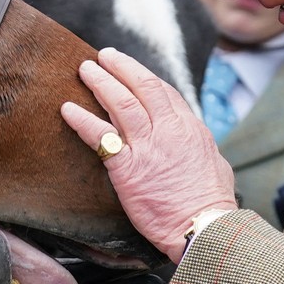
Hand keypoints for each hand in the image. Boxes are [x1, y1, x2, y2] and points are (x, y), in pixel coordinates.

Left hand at [61, 47, 239, 262]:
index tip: (128, 69)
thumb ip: (202, 147)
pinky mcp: (126, 168)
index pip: (163, 91)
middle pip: (141, 87)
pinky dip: (81, 119)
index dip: (142, 77)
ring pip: (120, 102)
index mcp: (189, 127)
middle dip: (120, 67)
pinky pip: (99, 136)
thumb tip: (198, 144)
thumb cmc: (211, 203)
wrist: (203, 227)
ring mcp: (146, 146)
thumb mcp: (216, 164)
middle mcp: (167, 130)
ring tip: (85, 69)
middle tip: (103, 56)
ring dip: (100, 82)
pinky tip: (66, 109)